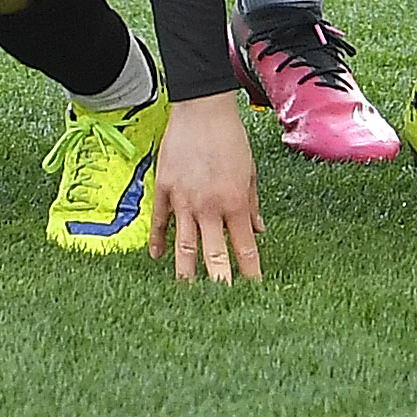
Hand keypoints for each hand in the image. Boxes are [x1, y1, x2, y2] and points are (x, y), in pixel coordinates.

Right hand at [153, 91, 262, 281]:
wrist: (202, 110)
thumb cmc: (231, 138)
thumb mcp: (251, 172)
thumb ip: (253, 204)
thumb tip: (258, 231)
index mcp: (235, 203)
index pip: (245, 249)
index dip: (250, 274)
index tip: (255, 293)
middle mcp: (209, 208)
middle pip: (214, 256)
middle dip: (219, 284)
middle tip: (220, 306)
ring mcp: (184, 201)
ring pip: (183, 247)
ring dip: (186, 273)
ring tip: (187, 294)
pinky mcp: (164, 190)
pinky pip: (161, 222)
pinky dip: (159, 241)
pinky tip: (158, 258)